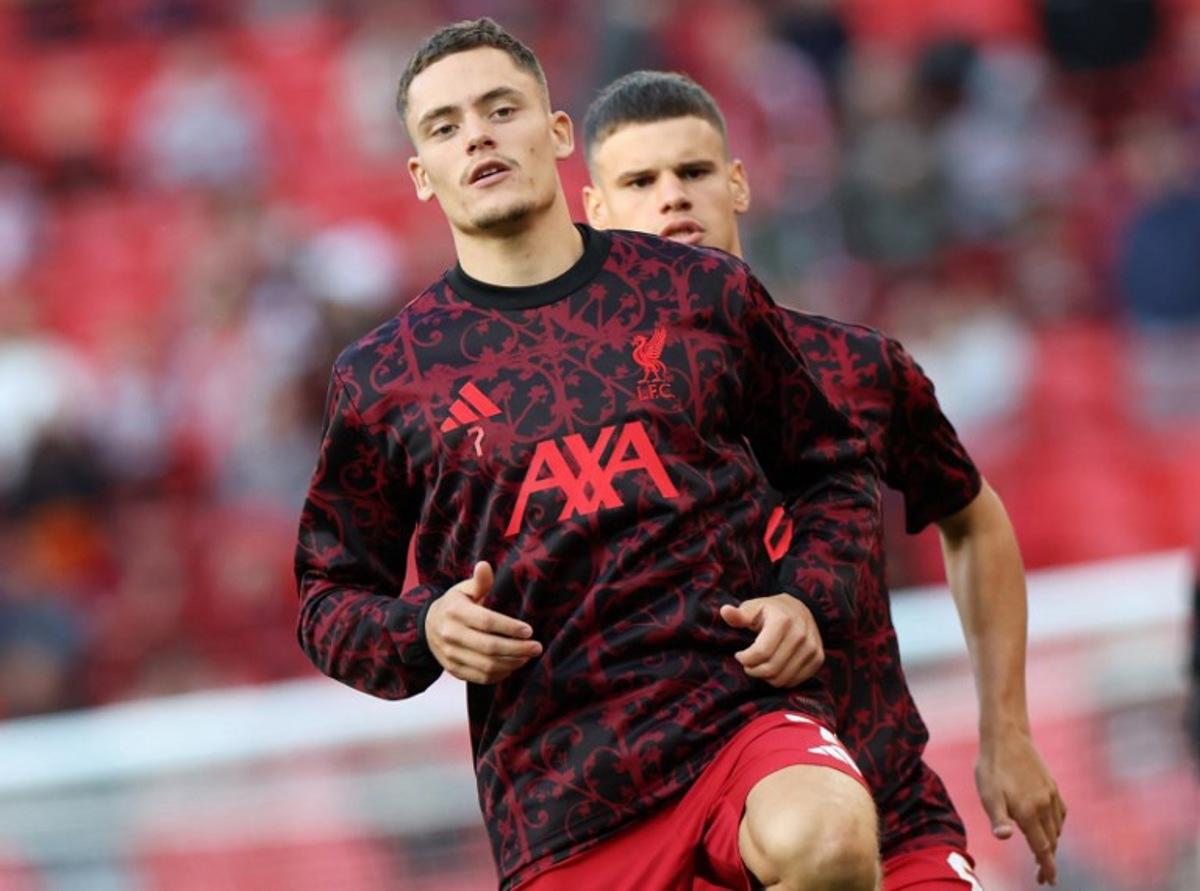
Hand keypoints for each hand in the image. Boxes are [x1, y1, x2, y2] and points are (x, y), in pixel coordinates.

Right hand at [425, 562, 541, 683]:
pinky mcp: (453, 669)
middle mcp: (451, 635)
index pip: (487, 622)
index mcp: (455, 611)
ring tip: (527, 656)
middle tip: (536, 648)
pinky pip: (480, 678)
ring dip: (512, 663)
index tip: (529, 630)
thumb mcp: (464, 589)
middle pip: (490, 647)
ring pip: (487, 666)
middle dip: (518, 649)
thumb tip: (485, 565)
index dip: (510, 627)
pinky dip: (500, 675)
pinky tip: (512, 665)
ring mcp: (451, 655)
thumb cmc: (454, 604)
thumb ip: (479, 581)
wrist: (428, 626)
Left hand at [719, 594, 823, 687]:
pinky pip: (794, 681)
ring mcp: (812, 647)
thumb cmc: (769, 611)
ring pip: (782, 679)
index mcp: (782, 621)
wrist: (800, 608)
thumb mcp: (752, 608)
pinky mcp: (818, 658)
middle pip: (771, 668)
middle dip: (753, 670)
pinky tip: (774, 667)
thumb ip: (739, 615)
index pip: (761, 653)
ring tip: (760, 666)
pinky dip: (780, 679)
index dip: (745, 659)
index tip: (739, 655)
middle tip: (748, 664)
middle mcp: (800, 634)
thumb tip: (725, 611)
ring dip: (766, 677)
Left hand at [975, 726, 1066, 885]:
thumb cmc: (991, 767)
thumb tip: (1004, 838)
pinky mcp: (1052, 785)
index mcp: (1029, 812)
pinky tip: (1052, 826)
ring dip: (1053, 843)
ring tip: (1044, 853)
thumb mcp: (988, 794)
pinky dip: (1058, 826)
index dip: (1046, 867)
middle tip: (1043, 875)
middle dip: (1048, 860)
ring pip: (1057, 828)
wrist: (1006, 736)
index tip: (1049, 881)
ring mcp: (1050, 795)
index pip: (1042, 848)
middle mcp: (1044, 806)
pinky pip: (1061, 813)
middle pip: (1051, 841)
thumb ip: (998, 818)